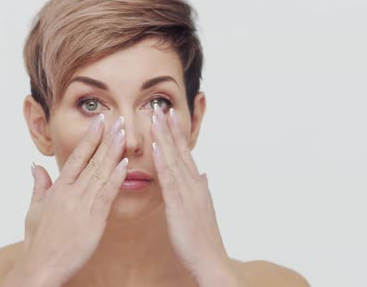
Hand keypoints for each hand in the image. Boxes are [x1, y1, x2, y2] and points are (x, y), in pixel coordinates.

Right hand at [12, 114, 127, 285]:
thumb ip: (39, 185)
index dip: (90, 137)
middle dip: (106, 138)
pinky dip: (115, 178)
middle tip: (118, 119)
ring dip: (113, 152)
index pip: (77, 156)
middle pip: (92, 160)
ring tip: (124, 134)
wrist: (41, 266)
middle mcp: (70, 193)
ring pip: (101, 173)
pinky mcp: (93, 220)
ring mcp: (82, 205)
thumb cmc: (38, 241)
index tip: (100, 120)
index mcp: (58, 189)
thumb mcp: (34, 209)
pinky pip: (106, 195)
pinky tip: (124, 164)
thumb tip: (35, 165)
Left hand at [150, 105, 240, 285]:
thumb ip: (201, 189)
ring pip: (174, 159)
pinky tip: (155, 147)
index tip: (170, 114)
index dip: (177, 133)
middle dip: (170, 127)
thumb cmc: (202, 239)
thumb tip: (203, 174)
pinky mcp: (180, 205)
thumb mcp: (202, 209)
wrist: (211, 260)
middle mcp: (194, 184)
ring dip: (164, 137)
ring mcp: (188, 192)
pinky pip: (170, 180)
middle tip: (161, 105)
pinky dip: (163, 162)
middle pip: (180, 150)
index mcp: (196, 185)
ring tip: (156, 117)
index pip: (184, 153)